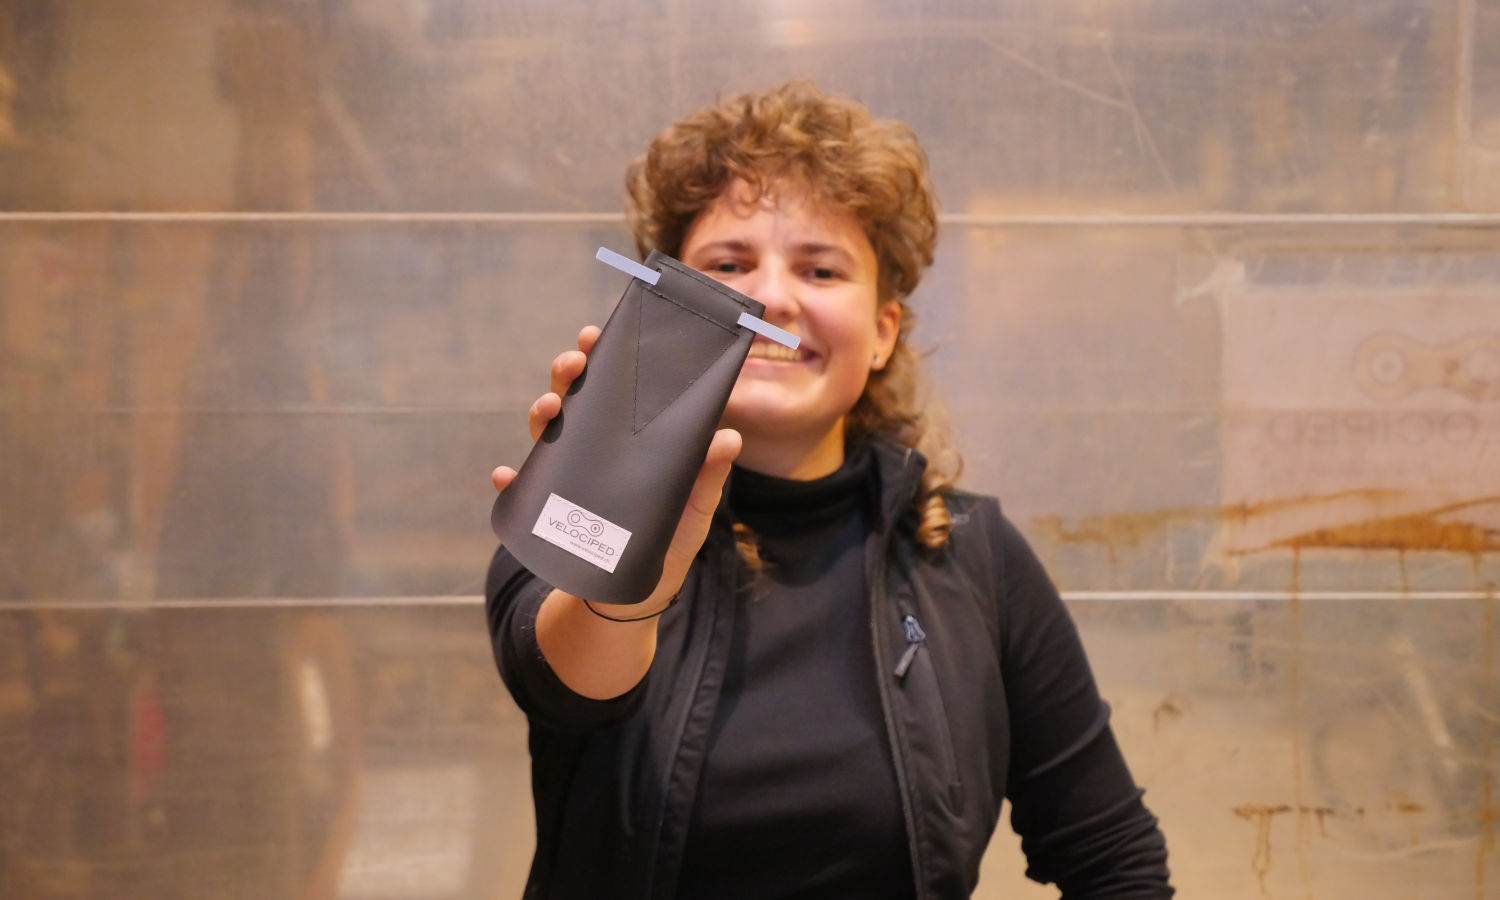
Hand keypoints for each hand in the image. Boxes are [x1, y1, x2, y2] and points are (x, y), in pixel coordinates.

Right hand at [490, 325, 741, 610]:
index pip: (615, 389)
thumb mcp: (693, 511)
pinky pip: (522, 490)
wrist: (632, 596)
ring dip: (541, 413)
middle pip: (576, 399)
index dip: (604, 358)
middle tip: (573, 364)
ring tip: (549, 409)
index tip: (597, 335)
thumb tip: (729, 437)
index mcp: (627, 439)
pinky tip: (507, 475)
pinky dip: (512, 481)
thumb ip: (707, 477)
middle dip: (569, 374)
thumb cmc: (667, 543)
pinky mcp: (546, 510)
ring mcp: (567, 475)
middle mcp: (593, 448)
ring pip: (546, 432)